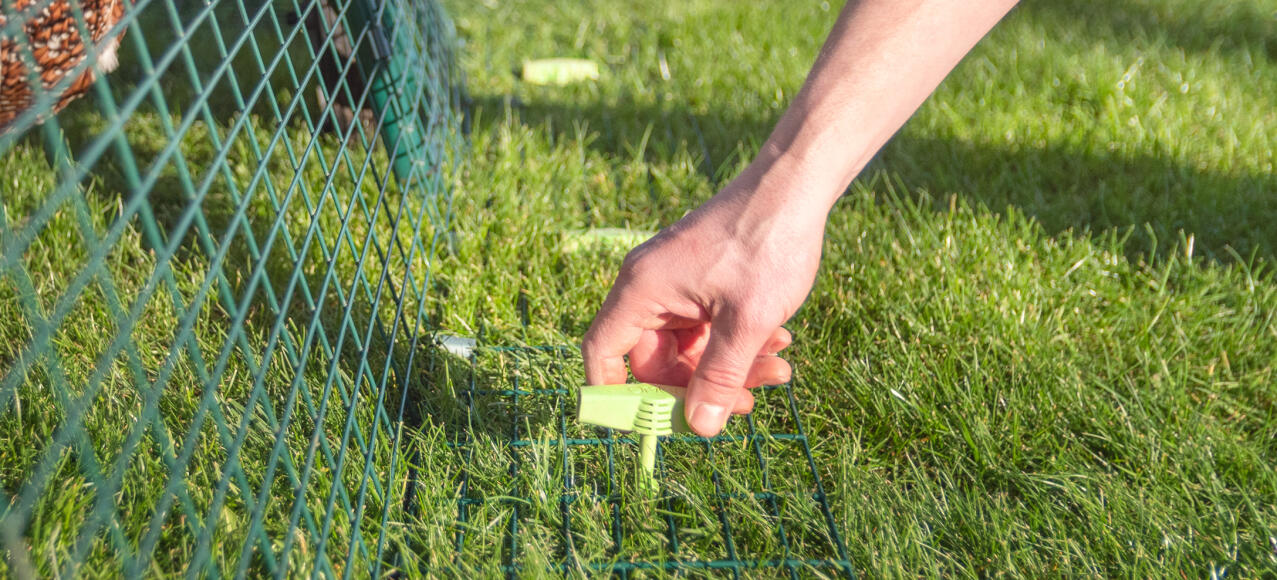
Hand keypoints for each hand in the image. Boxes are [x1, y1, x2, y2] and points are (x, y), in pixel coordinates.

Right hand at [582, 177, 825, 435]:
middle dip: (702, 386)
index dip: (615, 395)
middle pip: (655, 360)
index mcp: (643, 289)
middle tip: (752, 402)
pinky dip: (739, 341)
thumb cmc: (768, 243)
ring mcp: (677, 283)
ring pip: (690, 348)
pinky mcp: (702, 280)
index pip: (603, 352)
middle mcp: (651, 285)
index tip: (650, 425)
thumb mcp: (747, 321)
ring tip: (781, 368)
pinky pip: (708, 327)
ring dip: (733, 366)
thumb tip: (699, 428)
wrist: (797, 185)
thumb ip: (720, 377)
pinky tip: (780, 341)